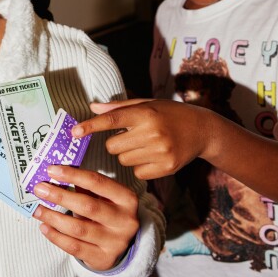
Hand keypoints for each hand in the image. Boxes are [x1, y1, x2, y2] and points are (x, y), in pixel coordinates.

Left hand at [32, 165, 138, 270]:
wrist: (121, 244)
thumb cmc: (108, 212)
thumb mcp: (103, 196)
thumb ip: (83, 185)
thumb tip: (53, 174)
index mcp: (126, 198)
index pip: (97, 182)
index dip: (72, 175)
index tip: (51, 170)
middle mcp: (125, 220)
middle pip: (87, 206)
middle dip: (60, 196)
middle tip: (39, 189)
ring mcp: (116, 242)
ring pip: (78, 229)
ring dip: (53, 218)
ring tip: (37, 210)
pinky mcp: (104, 259)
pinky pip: (74, 247)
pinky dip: (56, 237)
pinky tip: (44, 227)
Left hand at [75, 99, 215, 179]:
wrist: (203, 130)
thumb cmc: (169, 114)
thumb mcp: (147, 103)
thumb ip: (119, 107)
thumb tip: (93, 107)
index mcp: (146, 113)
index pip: (112, 120)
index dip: (91, 126)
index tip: (74, 132)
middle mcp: (153, 132)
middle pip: (113, 147)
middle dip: (116, 143)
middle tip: (131, 137)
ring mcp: (161, 152)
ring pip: (123, 161)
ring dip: (127, 155)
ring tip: (145, 145)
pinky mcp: (167, 168)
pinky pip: (137, 173)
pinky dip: (140, 167)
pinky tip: (153, 156)